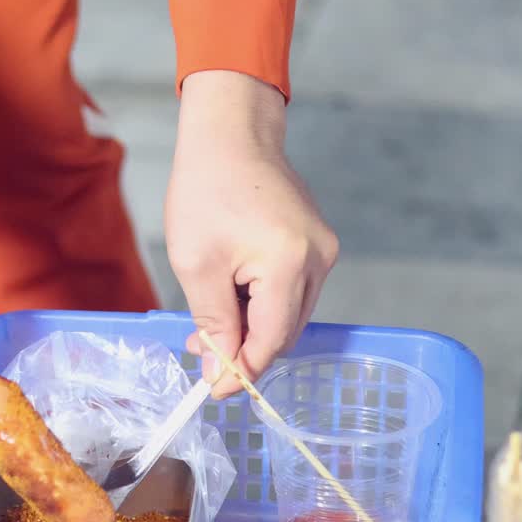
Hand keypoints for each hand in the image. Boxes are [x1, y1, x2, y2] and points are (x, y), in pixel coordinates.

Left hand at [166, 71, 337, 397]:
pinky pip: (293, 290)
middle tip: (200, 348)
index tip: (212, 389)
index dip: (241, 372)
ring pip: (289, 315)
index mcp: (290, 264)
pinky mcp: (318, 243)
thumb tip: (221, 375)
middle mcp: (319, 260)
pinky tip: (231, 292)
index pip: (271, 342)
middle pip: (285, 333)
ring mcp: (324, 250)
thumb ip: (214, 324)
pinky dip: (262, 301)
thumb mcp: (197, 264)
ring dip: (252, 326)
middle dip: (244, 349)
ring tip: (208, 318)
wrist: (231, 132)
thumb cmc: (206, 188)